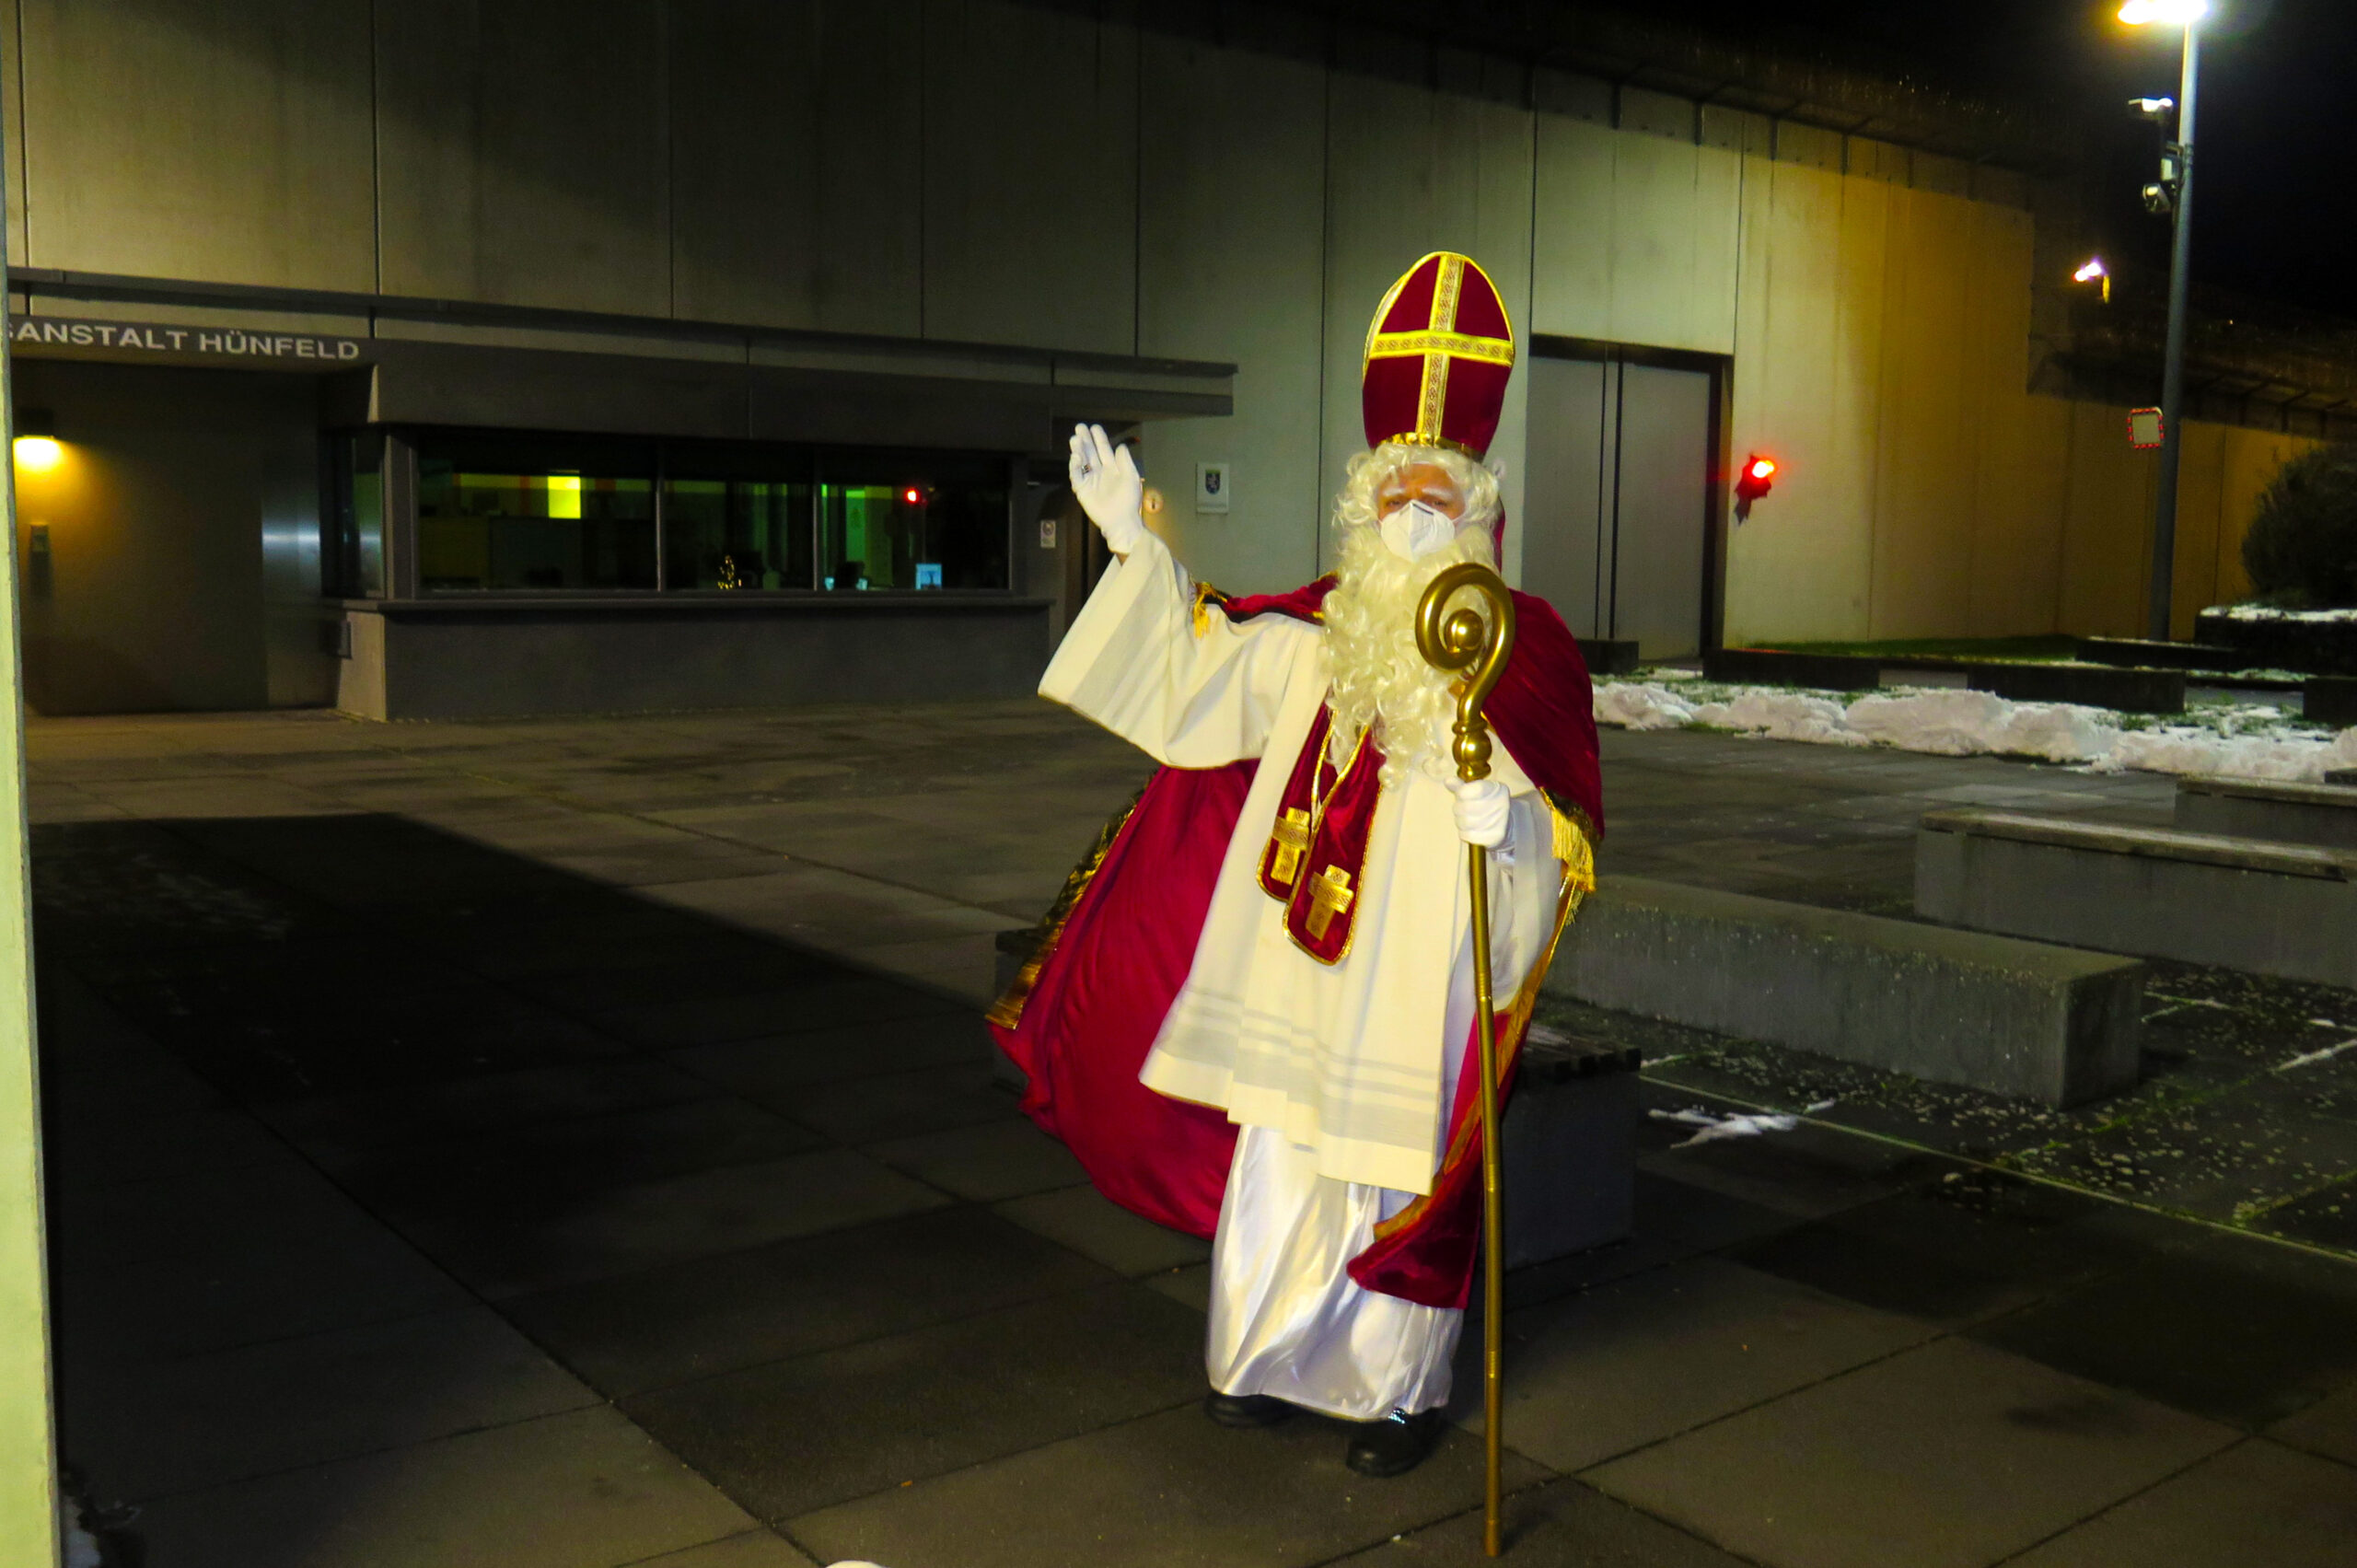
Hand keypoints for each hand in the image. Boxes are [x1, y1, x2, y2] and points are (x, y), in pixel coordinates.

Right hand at [1068, 423, 1145, 554]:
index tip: (1094, 427)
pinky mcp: (1082, 490)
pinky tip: (1075, 457)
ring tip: (1075, 438)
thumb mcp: (1131, 477)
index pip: (1103, 449)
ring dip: (1078, 450)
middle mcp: (1100, 472)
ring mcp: (1090, 480)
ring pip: (1082, 461)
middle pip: (1090, 452)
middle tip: (1079, 427)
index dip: (1099, 438)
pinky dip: (1074, 466)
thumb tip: (1121, 446)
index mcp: (1112, 468)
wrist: (1121, 521)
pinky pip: (1076, 476)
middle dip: (1085, 440)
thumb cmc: (1129, 501)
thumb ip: (1125, 461)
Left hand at [1452, 777, 1509, 847]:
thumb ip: (1461, 786)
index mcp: (1496, 789)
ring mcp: (1498, 822)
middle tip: (1463, 809)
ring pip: (1464, 822)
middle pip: (1464, 807)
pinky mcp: (1494, 837)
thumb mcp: (1476, 790)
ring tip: (1467, 818)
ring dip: (1461, 821)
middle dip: (1459, 808)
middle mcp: (1500, 804)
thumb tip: (1448, 781)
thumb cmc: (1487, 804)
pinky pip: (1467, 835)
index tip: (1463, 794)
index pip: (1468, 790)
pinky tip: (1471, 829)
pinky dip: (1465, 833)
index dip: (1461, 793)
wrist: (1505, 824)